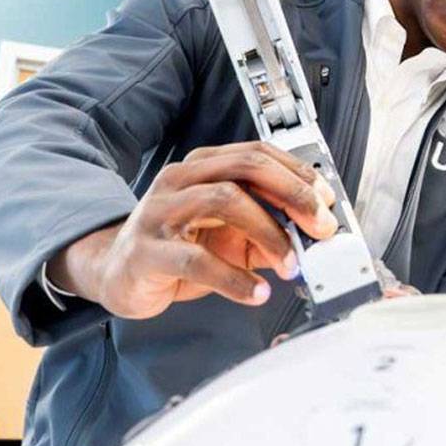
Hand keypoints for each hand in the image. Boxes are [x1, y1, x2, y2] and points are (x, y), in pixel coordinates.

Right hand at [48, 142, 338, 319]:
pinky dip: (234, 279)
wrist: (117, 272)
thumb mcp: (229, 235)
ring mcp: (161, 211)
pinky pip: (197, 261)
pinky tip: (256, 291)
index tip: (327, 201)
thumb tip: (313, 239)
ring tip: (292, 264)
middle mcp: (181, 180)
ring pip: (223, 201)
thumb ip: (266, 232)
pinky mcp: (147, 250)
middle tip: (320, 227)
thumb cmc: (178, 249)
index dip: (298, 174)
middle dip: (292, 195)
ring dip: (268, 234)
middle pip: (246, 168)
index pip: (258, 154)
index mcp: (204, 168)